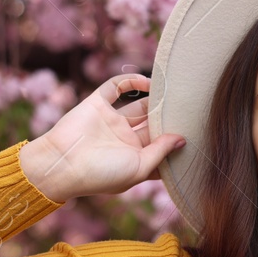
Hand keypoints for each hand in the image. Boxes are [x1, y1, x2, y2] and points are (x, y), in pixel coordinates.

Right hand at [20, 74, 185, 200]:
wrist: (61, 163)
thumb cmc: (101, 175)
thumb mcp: (138, 168)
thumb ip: (161, 152)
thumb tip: (182, 139)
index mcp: (135, 158)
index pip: (162, 147)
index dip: (176, 141)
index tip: (196, 133)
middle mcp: (125, 139)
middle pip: (154, 123)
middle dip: (169, 117)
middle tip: (190, 106)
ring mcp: (112, 121)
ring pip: (140, 105)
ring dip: (156, 98)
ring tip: (174, 91)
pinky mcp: (98, 104)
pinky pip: (117, 87)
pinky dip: (132, 81)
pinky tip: (148, 82)